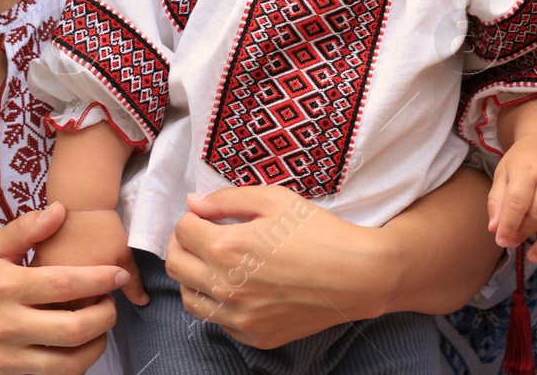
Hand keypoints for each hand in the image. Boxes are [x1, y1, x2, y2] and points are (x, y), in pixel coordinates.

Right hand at [0, 203, 123, 374]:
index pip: (64, 284)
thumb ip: (24, 229)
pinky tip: (81, 346)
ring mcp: (10, 357)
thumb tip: (59, 210)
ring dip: (97, 344)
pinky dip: (78, 363)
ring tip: (100, 326)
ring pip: (70, 362)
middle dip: (105, 316)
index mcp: (6, 287)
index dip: (99, 280)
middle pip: (73, 328)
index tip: (118, 273)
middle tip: (111, 303)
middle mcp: (8, 324)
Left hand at [164, 186, 391, 348]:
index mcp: (227, 249)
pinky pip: (218, 321)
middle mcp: (226, 288)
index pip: (182, 232)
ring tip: (212, 263)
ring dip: (193, 277)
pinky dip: (217, 303)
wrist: (359, 276)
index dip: (191, 217)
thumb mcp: (274, 199)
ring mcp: (240, 318)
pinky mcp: (254, 337)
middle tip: (200, 235)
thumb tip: (193, 204)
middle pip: (177, 266)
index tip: (205, 215)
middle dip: (182, 244)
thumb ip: (227, 199)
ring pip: (189, 299)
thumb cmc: (319, 232)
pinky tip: (237, 287)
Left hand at [487, 132, 536, 259]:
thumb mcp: (504, 172)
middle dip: (525, 234)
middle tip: (515, 244)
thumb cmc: (524, 160)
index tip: (502, 242)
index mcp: (528, 170)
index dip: (509, 226)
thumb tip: (495, 230)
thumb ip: (497, 200)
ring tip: (533, 256)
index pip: (517, 203)